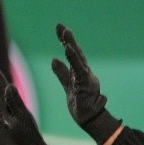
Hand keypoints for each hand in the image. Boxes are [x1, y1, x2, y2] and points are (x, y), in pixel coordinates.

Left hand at [51, 23, 121, 144]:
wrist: (90, 119)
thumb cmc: (81, 104)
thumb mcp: (67, 86)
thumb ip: (61, 73)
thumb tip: (53, 59)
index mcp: (80, 72)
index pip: (72, 53)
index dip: (66, 41)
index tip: (59, 28)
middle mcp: (85, 72)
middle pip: (76, 52)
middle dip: (68, 38)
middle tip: (60, 26)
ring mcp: (87, 77)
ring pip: (78, 58)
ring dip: (71, 45)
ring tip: (65, 32)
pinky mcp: (86, 84)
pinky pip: (79, 69)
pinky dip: (74, 58)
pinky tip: (68, 49)